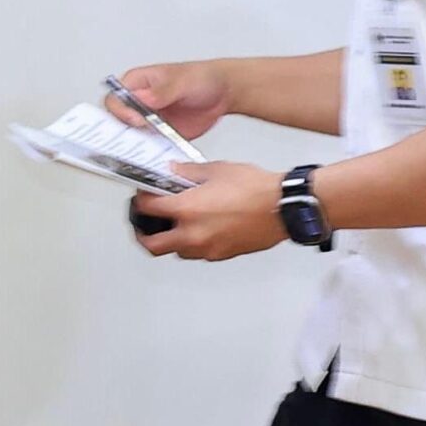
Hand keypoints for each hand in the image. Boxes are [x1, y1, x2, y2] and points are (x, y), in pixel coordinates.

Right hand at [107, 61, 232, 140]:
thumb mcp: (182, 80)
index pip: (114, 98)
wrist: (223, 93)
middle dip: (123, 131)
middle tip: (140, 135)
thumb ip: (162, 90)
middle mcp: (137, 102)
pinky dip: (153, 151)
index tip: (136, 119)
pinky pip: (149, 145)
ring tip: (151, 145)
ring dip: (137, 143)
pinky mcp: (159, 133)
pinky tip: (162, 152)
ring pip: (130, 135)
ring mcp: (147, 118)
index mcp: (136, 83)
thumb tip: (142, 97)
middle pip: (116, 119)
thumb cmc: (201, 77)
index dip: (120, 110)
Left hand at [129, 160, 285, 260]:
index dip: (140, 201)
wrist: (285, 208)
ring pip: (177, 251)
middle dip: (143, 234)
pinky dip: (193, 244)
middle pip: (153, 245)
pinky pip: (199, 253)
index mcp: (186, 210)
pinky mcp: (223, 254)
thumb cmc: (255, 188)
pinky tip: (200, 229)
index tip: (143, 196)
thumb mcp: (216, 170)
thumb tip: (171, 171)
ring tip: (175, 225)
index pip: (147, 209)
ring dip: (171, 240)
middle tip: (144, 223)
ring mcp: (208, 249)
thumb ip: (187, 172)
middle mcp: (192, 234)